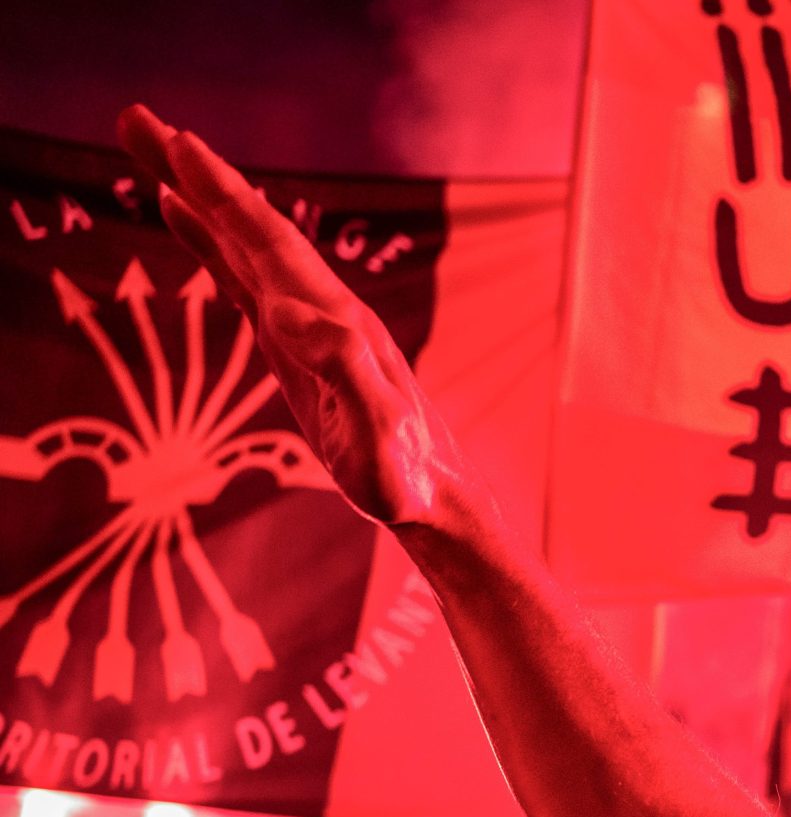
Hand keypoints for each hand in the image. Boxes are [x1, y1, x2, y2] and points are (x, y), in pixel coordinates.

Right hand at [118, 107, 472, 529]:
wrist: (431, 501)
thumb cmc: (403, 477)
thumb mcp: (375, 434)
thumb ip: (343, 371)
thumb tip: (287, 311)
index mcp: (335, 321)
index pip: (269, 242)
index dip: (224, 195)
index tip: (178, 141)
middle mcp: (322, 310)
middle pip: (251, 227)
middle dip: (197, 174)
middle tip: (135, 118)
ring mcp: (307, 326)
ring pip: (244, 247)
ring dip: (199, 198)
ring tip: (151, 150)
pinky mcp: (294, 349)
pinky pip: (244, 281)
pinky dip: (211, 245)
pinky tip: (184, 219)